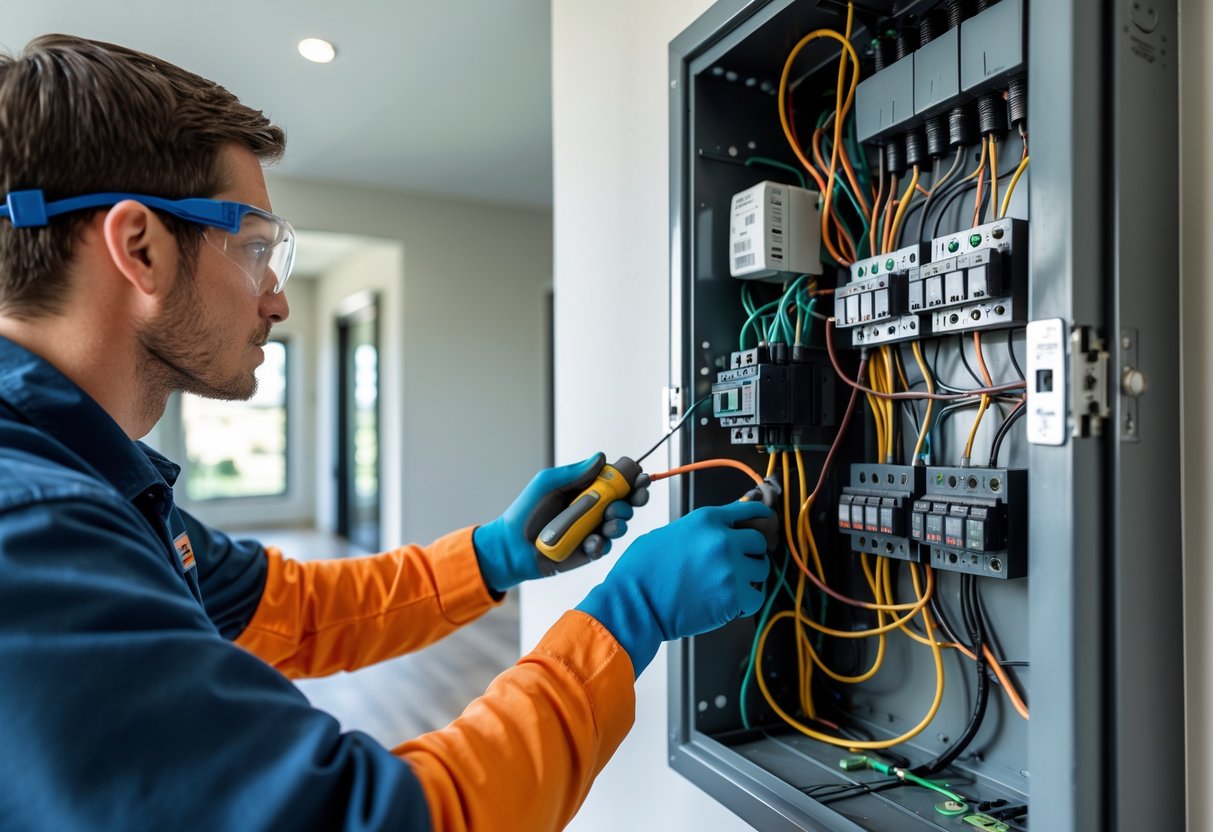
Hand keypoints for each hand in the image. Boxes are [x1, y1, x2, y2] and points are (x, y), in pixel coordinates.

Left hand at [473, 453, 650, 593]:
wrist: (513, 546)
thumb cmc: (526, 512)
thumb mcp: (547, 484)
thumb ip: (574, 472)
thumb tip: (601, 458)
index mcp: (585, 489)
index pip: (615, 480)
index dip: (630, 477)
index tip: (639, 476)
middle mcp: (593, 508)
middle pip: (626, 501)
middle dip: (636, 498)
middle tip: (636, 497)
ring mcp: (593, 530)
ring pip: (621, 523)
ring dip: (621, 520)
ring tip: (608, 522)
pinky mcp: (590, 551)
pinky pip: (606, 546)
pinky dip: (602, 543)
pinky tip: (590, 542)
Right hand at [575, 500, 772, 676]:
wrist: (635, 603)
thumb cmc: (643, 570)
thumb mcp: (670, 533)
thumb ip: (700, 531)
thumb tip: (720, 533)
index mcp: (707, 519)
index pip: (749, 510)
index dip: (760, 518)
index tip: (767, 523)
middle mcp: (723, 540)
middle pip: (759, 542)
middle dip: (750, 554)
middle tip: (736, 566)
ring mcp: (731, 569)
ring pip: (762, 570)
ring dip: (749, 578)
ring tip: (728, 586)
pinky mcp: (734, 598)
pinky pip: (757, 597)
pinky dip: (747, 602)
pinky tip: (731, 603)